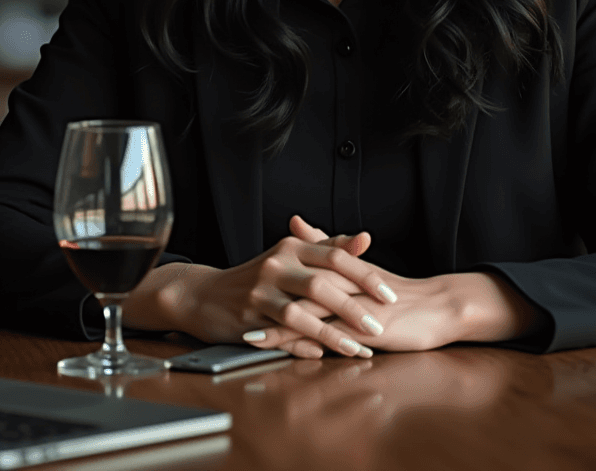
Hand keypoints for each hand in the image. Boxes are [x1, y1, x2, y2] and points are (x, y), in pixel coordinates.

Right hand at [120, 217, 396, 358]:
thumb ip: (327, 248)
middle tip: (380, 324)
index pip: (336, 256)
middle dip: (354, 306)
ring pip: (303, 310)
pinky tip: (324, 354)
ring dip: (333, 332)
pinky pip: (283, 331)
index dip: (365, 275)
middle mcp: (278, 263)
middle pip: (323, 282)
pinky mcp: (250, 314)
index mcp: (292, 246)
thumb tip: (364, 240)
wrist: (204, 294)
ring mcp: (262, 289)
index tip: (390, 295)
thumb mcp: (289, 256)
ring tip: (358, 348)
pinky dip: (305, 343)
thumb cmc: (257, 276)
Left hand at [242, 217, 537, 353]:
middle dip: (266, 303)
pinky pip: (335, 338)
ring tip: (250, 337)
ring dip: (280, 328)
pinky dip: (312, 346)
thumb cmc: (398, 291)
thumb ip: (325, 243)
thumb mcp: (359, 265)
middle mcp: (347, 285)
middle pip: (298, 292)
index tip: (240, 283)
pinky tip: (292, 355)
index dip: (268, 278)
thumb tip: (295, 220)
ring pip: (312, 316)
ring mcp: (357, 308)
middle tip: (236, 311)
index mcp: (341, 267)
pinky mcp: (370, 330)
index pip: (299, 269)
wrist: (439, 307)